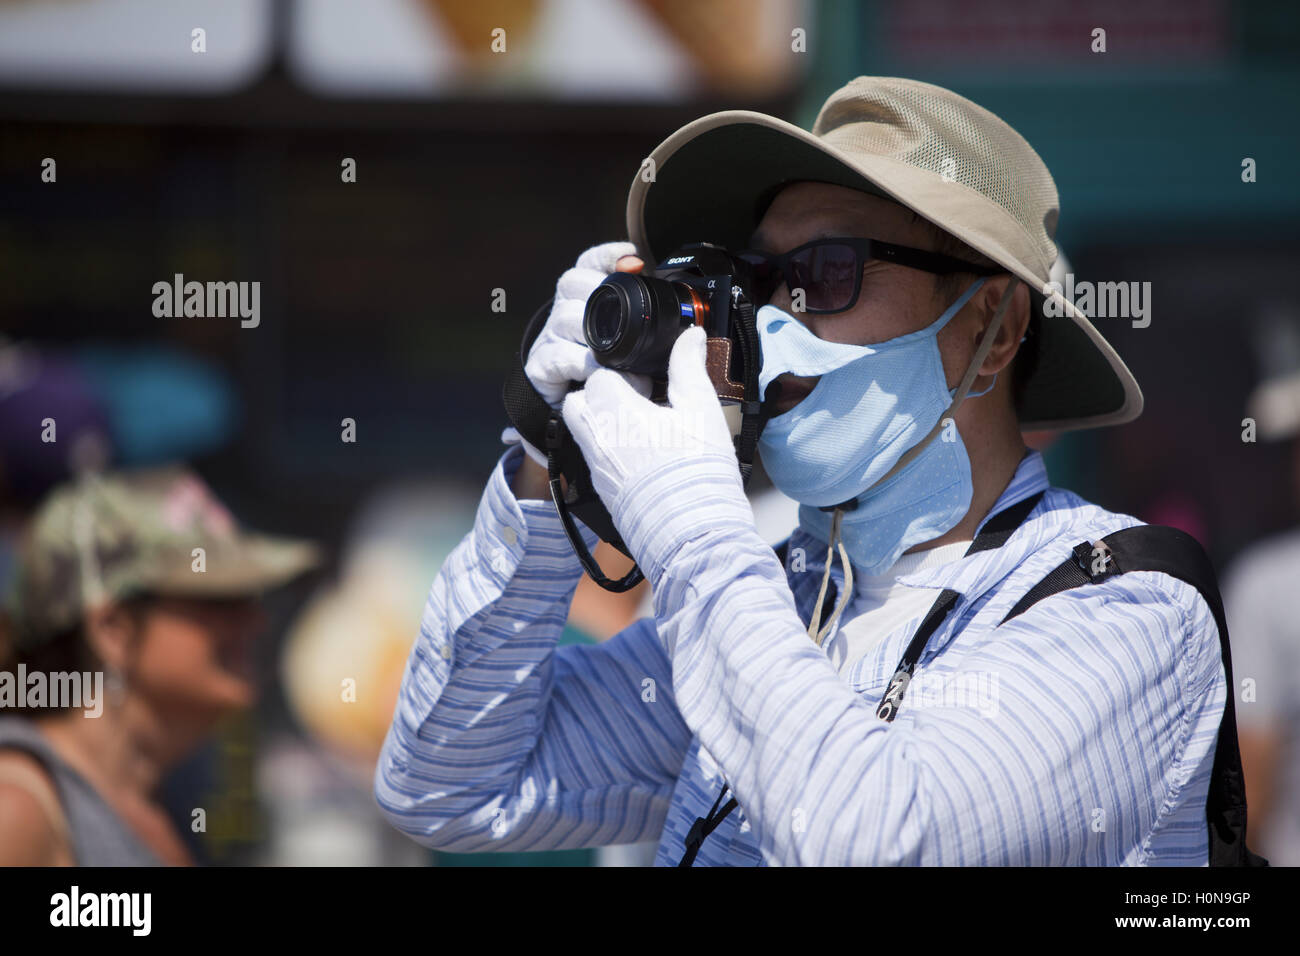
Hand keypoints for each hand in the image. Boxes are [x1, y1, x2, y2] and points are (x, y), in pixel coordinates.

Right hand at [509, 242, 642, 499]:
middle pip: (572, 284)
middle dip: (596, 290)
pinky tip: (598, 371)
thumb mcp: (642, 361)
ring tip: (619, 354)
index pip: (589, 266)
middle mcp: (566, 317)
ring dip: (594, 332)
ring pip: (564, 317)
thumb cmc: (613, 389)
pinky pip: (556, 356)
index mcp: (590, 307)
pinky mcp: (541, 369)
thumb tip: (693, 335)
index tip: (632, 257)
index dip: (606, 256)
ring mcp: (551, 341)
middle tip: (623, 310)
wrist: (575, 429)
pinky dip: (580, 362)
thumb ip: (661, 344)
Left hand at [560, 326, 752, 576]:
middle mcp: (595, 436)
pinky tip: (641, 456)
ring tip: (638, 429)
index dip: (624, 374)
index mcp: (614, 409)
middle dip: (603, 396)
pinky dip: (609, 451)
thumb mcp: (701, 409)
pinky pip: (593, 458)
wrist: (690, 532)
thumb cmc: (697, 472)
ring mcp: (595, 466)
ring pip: (583, 430)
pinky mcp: (601, 489)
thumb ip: (689, 367)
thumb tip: (689, 336)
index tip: (647, 383)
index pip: (600, 375)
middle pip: (581, 401)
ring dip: (603, 423)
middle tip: (637, 403)